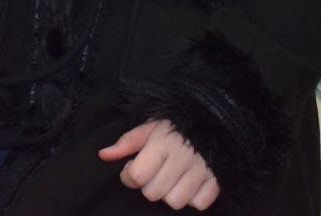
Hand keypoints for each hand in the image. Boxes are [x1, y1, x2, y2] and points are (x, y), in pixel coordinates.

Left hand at [98, 121, 219, 210]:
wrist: (214, 117)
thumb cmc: (177, 124)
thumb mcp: (150, 126)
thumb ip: (127, 142)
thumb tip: (104, 155)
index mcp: (162, 142)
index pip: (136, 175)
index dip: (128, 175)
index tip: (131, 168)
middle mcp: (182, 157)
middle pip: (153, 193)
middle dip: (148, 185)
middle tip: (154, 172)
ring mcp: (201, 170)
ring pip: (174, 202)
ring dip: (169, 193)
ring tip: (171, 178)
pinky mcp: (217, 179)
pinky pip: (199, 203)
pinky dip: (193, 197)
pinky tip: (189, 182)